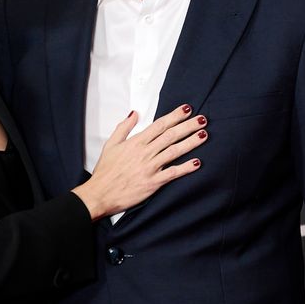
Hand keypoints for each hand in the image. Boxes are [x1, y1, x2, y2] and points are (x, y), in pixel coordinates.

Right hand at [72, 104, 206, 219]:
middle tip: (202, 119)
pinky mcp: (153, 183)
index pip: (159, 125)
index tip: (187, 109)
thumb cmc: (105, 171)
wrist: (100, 193)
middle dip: (188, 126)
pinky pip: (172, 173)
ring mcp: (150, 168)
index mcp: (136, 142)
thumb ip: (124, 127)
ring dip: (191, 142)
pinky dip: (185, 168)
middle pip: (171, 135)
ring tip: (204, 135)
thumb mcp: (111, 144)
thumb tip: (134, 113)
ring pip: (174, 152)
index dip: (175, 116)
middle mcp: (145, 153)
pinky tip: (197, 163)